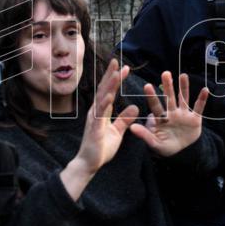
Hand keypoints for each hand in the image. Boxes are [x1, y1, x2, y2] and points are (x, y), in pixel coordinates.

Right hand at [60, 59, 138, 200]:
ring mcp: (94, 119)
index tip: (124, 67)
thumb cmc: (101, 148)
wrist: (89, 164)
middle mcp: (96, 112)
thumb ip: (124, 119)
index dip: (116, 79)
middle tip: (117, 61)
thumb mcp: (117, 131)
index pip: (110, 91)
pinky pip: (100, 115)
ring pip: (102, 99)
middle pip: (104, 90)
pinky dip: (104, 104)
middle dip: (110, 75)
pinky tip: (109, 96)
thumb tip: (135, 107)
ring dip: (109, 86)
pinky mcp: (94, 129)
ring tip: (116, 74)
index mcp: (102, 112)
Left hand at [128, 72, 209, 157]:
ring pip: (183, 99)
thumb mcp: (154, 143)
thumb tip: (131, 127)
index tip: (147, 86)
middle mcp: (172, 113)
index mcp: (161, 118)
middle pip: (169, 98)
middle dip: (168, 86)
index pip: (156, 106)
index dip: (152, 96)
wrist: (182, 152)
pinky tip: (205, 90)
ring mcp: (183, 114)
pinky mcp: (194, 118)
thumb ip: (145, 135)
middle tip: (165, 73)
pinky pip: (199, 107)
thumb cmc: (165, 146)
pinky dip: (202, 99)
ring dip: (184, 88)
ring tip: (183, 75)